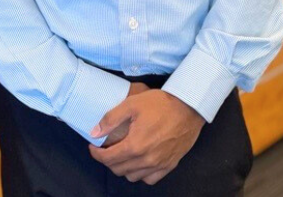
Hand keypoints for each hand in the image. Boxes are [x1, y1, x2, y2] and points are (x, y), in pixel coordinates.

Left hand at [88, 88, 204, 184]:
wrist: (189, 107)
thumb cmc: (161, 103)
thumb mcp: (132, 103)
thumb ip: (111, 118)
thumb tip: (95, 132)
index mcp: (135, 145)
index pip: (108, 158)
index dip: (96, 154)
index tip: (93, 147)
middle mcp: (146, 160)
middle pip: (118, 169)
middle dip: (108, 160)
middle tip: (107, 148)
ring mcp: (158, 164)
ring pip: (133, 177)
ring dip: (123, 168)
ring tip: (122, 155)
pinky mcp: (169, 165)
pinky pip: (150, 179)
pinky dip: (140, 174)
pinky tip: (139, 162)